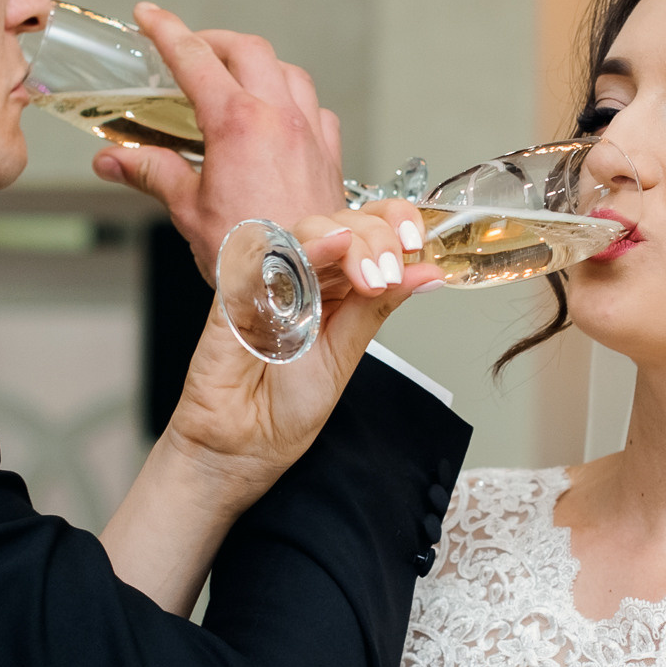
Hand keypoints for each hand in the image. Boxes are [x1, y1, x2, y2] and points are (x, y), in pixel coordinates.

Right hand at [91, 4, 344, 280]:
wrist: (304, 284)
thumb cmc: (250, 257)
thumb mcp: (188, 210)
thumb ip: (151, 172)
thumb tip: (112, 159)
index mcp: (236, 124)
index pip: (194, 57)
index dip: (166, 30)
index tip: (148, 15)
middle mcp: (278, 118)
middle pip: (248, 50)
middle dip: (214, 41)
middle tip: (189, 49)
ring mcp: (309, 133)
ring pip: (288, 71)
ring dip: (258, 65)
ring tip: (233, 78)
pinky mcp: (329, 156)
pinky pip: (314, 108)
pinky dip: (292, 99)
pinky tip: (278, 117)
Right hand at [158, 198, 439, 500]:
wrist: (245, 444)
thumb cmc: (286, 406)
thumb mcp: (347, 352)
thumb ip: (379, 307)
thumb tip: (428, 272)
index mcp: (336, 286)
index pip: (369, 230)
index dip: (396, 222)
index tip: (419, 245)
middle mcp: (306, 275)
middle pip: (345, 222)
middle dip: (379, 239)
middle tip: (390, 274)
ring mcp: (271, 277)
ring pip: (311, 227)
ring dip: (351, 243)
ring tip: (371, 278)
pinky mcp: (237, 287)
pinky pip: (270, 252)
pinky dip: (307, 246)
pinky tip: (333, 246)